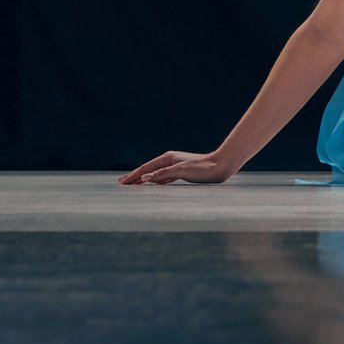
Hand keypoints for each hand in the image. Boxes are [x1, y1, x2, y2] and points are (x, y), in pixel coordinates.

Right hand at [120, 149, 236, 185]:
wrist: (221, 167)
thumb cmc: (203, 168)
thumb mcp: (182, 171)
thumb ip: (163, 174)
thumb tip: (145, 178)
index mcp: (168, 158)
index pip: (146, 168)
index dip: (133, 176)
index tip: (122, 183)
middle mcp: (171, 160)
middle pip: (149, 170)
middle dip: (135, 176)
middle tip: (122, 183)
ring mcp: (176, 166)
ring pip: (156, 174)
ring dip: (144, 179)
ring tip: (134, 184)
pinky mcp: (182, 173)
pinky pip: (164, 177)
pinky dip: (155, 181)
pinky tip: (153, 184)